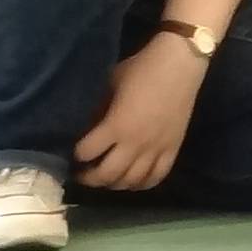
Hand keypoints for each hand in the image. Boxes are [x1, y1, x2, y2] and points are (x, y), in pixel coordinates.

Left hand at [75, 33, 206, 192]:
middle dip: (90, 178)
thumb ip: (99, 109)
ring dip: (114, 185)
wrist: (179, 65)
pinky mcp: (172, 150)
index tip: (72, 154)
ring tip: (105, 180)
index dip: (77, 155)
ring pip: (131, 181)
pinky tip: (132, 182)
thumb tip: (89, 128)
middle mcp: (134, 144)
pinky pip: (156, 178)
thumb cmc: (141, 69)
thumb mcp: (111, 84)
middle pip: (107, 175)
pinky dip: (141, 185)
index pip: (88, 151)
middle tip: (82, 175)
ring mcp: (155, 150)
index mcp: (116, 125)